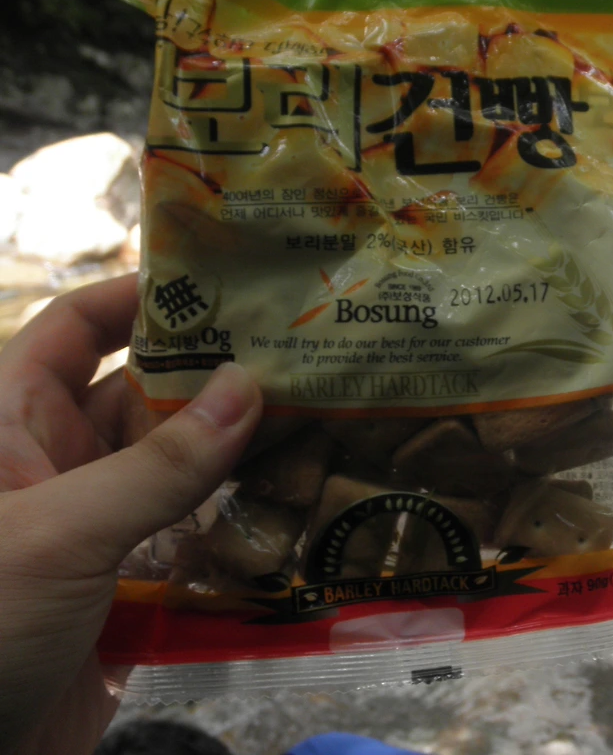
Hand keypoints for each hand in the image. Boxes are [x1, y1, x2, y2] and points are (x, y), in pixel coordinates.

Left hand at [0, 275, 260, 754]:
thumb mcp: (59, 532)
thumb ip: (158, 463)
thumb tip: (249, 385)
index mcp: (8, 424)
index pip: (75, 328)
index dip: (143, 295)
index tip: (230, 281)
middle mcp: (51, 464)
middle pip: (144, 394)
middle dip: (218, 375)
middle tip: (308, 353)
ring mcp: (90, 529)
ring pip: (176, 468)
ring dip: (240, 450)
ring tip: (323, 419)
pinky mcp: (121, 590)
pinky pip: (189, 537)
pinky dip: (239, 523)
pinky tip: (298, 509)